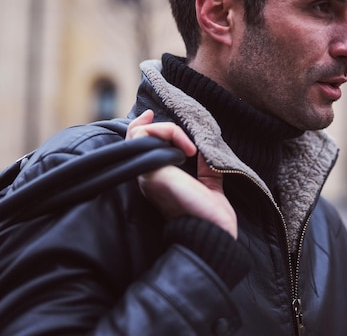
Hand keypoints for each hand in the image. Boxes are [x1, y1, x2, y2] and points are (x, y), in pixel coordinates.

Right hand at [126, 110, 237, 238]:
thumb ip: (205, 165)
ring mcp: (147, 173)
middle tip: (154, 116)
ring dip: (167, 130)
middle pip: (132, 139)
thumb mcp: (209, 183)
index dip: (143, 128)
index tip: (150, 115)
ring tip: (190, 147)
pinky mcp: (150, 171)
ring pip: (137, 134)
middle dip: (145, 123)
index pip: (140, 149)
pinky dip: (169, 133)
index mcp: (160, 179)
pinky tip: (189, 150)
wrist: (215, 231)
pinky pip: (146, 137)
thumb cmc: (213, 215)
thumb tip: (206, 145)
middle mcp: (148, 176)